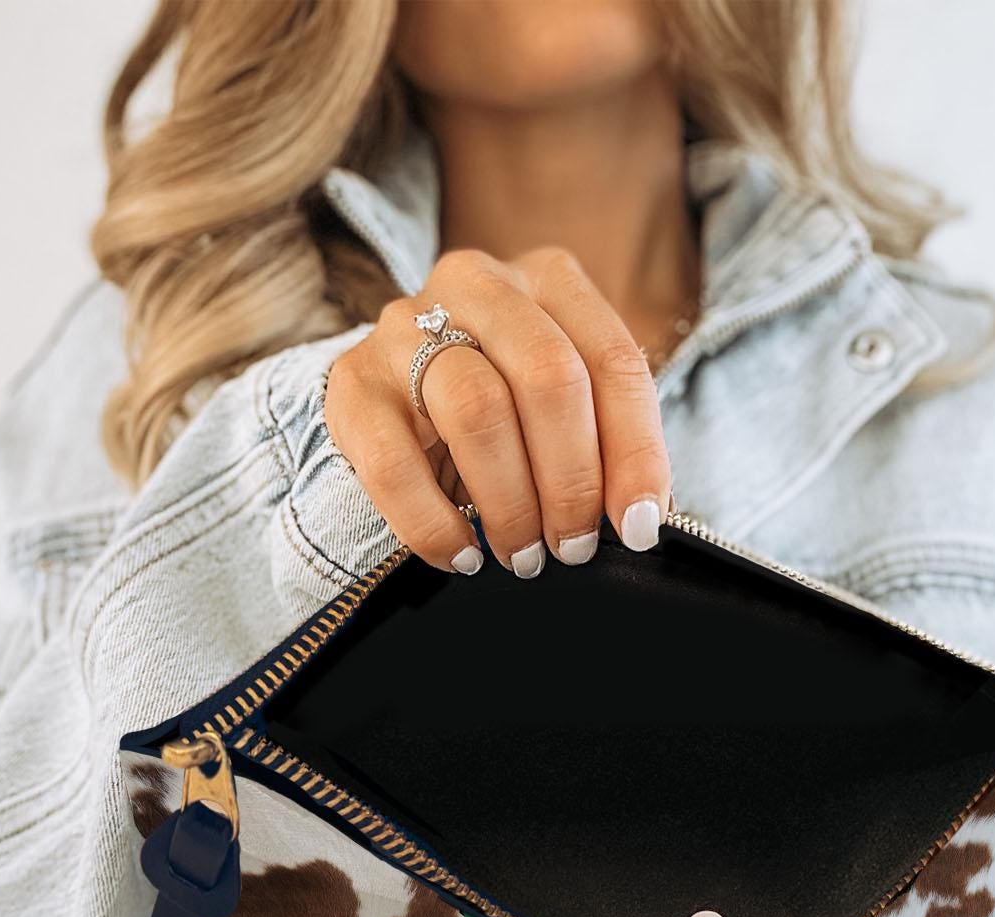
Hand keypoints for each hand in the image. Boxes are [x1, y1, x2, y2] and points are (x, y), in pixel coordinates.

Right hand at [323, 246, 672, 577]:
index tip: (639, 527)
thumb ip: (608, 447)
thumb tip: (642, 521)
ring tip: (523, 555)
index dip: (635, 453)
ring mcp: (405, 327)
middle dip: (572, 480)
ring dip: (511, 503)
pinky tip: (462, 558)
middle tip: (573, 546)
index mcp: (549, 280)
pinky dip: (434, 524)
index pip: (613, 363)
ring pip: (477, 410)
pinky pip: (394, 463)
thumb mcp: (566, 414)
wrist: (395, 406)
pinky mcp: (352, 382)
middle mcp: (477, 284)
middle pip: (548, 377)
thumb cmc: (505, 414)